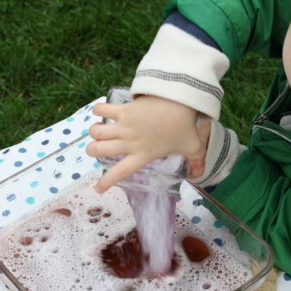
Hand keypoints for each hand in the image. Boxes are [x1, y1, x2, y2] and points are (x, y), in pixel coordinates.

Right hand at [86, 95, 206, 192]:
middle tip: (96, 148)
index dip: (106, 182)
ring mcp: (125, 126)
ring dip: (94, 132)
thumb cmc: (186, 127)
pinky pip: (103, 109)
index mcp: (142, 156)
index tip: (97, 188)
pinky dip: (98, 110)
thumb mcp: (194, 149)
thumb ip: (196, 163)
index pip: (120, 173)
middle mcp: (129, 143)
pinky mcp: (124, 110)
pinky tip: (99, 111)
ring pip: (97, 132)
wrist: (182, 102)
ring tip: (99, 130)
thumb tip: (199, 175)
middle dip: (92, 150)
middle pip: (99, 150)